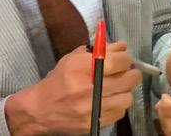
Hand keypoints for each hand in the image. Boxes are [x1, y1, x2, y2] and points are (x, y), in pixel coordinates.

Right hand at [5, 42, 140, 135]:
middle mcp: (88, 88)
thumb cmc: (58, 80)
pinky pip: (119, 113)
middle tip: (128, 73)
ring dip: (125, 91)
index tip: (125, 59)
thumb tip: (122, 46)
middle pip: (127, 80)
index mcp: (82, 67)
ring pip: (127, 98)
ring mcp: (92, 108)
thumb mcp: (73, 59)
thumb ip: (99, 51)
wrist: (39, 109)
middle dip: (131, 74)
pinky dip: (118, 106)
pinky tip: (110, 101)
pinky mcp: (94, 123)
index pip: (118, 61)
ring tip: (118, 88)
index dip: (126, 59)